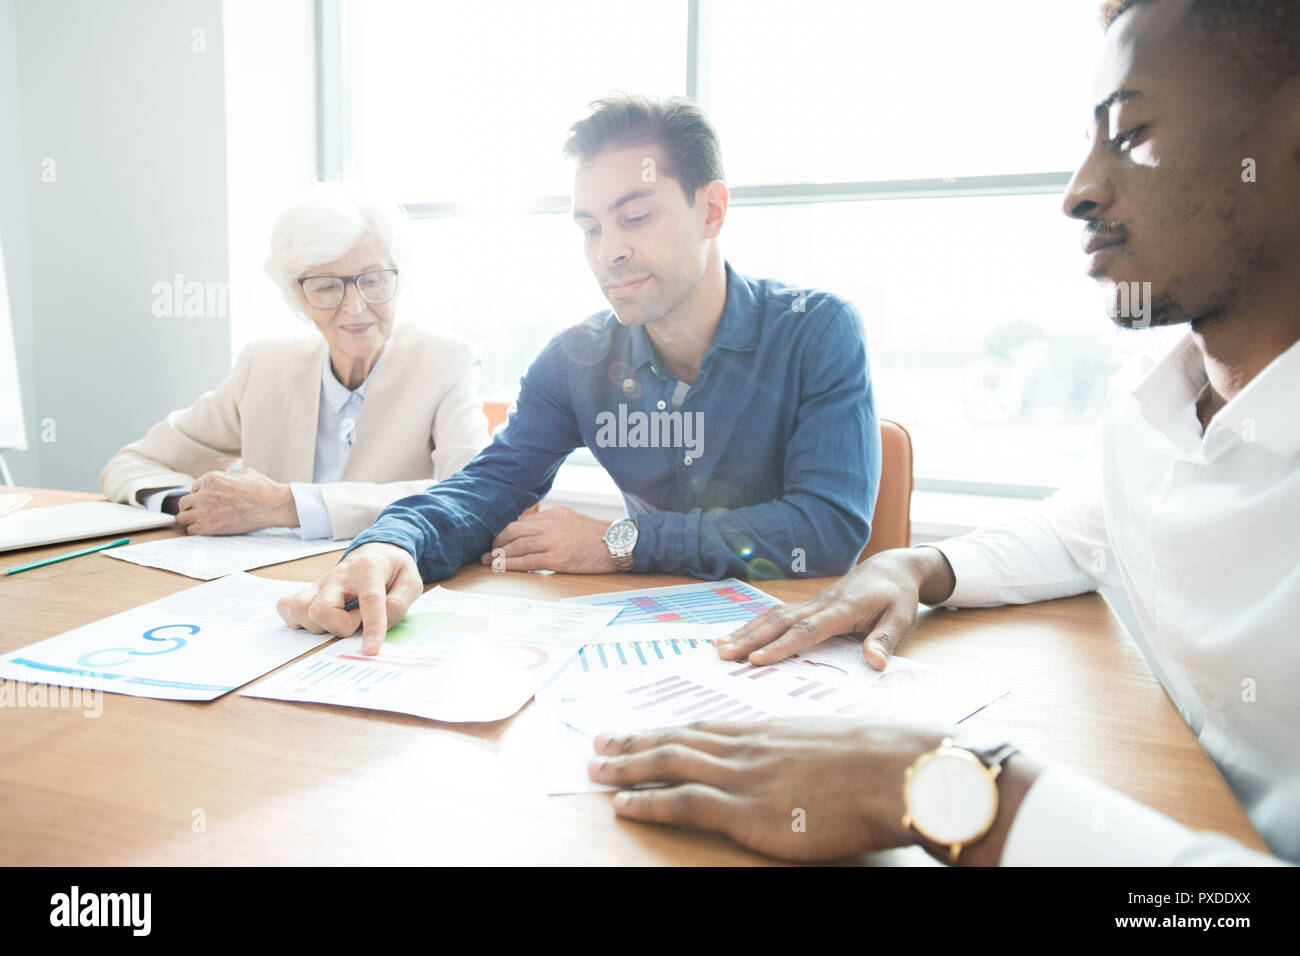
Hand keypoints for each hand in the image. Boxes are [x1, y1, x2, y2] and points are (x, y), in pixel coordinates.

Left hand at [175, 469, 297, 535]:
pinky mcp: (210, 526)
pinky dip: (197, 530)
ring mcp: (205, 511)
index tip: (208, 501)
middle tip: (202, 512)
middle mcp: (204, 494)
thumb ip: (230, 477)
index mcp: (211, 478)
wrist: (273, 505)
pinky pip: (191, 530)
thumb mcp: (245, 473)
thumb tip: (230, 479)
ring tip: (201, 522)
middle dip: (193, 507)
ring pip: (182, 517)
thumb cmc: (263, 489)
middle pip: (184, 503)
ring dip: (191, 519)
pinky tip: (207, 529)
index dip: (201, 495)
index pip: (193, 488)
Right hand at [276, 542, 422, 653]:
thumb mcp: (411, 581)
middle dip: (340, 626)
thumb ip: (399, 603)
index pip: (369, 600)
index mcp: (369, 569)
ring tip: (340, 620)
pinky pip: (288, 608)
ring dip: (319, 626)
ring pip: (299, 610)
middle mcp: (338, 575)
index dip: (371, 628)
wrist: (377, 550)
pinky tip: (321, 621)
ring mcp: (320, 583)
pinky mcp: (309, 591)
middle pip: (322, 609)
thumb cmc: (393, 569)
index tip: (370, 650)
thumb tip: (379, 625)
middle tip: (357, 621)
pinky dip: (299, 621)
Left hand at [478, 505, 615, 573]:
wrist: (617, 544)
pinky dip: (511, 565)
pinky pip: (528, 561)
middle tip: (487, 553)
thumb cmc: (598, 536)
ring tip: (489, 562)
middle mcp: (550, 525)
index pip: (522, 523)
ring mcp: (553, 541)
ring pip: (517, 547)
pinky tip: (501, 568)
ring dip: (500, 555)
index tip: (497, 541)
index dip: (505, 533)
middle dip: (497, 543)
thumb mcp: (573, 520)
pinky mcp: (558, 558)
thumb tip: (535, 532)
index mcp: (554, 515)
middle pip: (514, 532)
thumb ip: (554, 524)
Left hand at [587, 717, 951, 860]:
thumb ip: (804, 754)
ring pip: (670, 763)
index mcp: (768, 730)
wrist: (899, 771)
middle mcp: (748, 746)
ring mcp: (744, 776)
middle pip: (677, 739)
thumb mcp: (833, 745)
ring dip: (626, 766)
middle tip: (599, 744)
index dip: (666, 730)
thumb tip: (798, 770)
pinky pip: (682, 802)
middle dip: (633, 742)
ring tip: (595, 769)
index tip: (640, 731)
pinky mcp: (747, 811)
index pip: (703, 727)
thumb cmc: (881, 762)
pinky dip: (646, 802)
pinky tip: (622, 804)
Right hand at [715, 546, 956, 669]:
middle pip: (779, 622)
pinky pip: (776, 615)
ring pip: (772, 617)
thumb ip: (885, 639)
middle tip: (722, 654)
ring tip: (718, 647)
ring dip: (745, 632)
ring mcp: (810, 603)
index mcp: (841, 610)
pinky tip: (737, 635)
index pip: (806, 630)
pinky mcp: (807, 605)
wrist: (890, 568)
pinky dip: (754, 625)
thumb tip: (876, 664)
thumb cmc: (896, 595)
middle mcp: (819, 604)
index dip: (781, 646)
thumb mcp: (901, 617)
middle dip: (749, 639)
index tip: (757, 660)